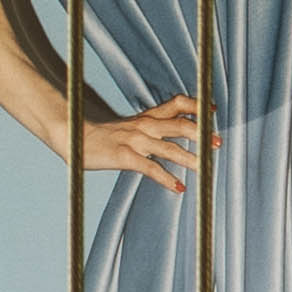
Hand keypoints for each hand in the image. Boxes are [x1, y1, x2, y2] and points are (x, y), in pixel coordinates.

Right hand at [67, 91, 209, 193]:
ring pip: (169, 148)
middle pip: (180, 125)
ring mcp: (135, 141)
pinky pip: (151, 168)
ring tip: (204, 167)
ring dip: (190, 158)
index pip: (176, 103)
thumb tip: (171, 132)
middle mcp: (144, 125)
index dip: (196, 106)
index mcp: (146, 116)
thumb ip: (150, 126)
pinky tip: (179, 187)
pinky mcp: (125, 157)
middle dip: (202, 134)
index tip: (213, 111)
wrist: (74, 136)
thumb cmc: (103, 135)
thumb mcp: (129, 126)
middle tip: (217, 143)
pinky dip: (168, 179)